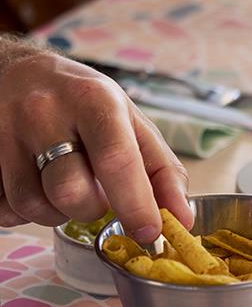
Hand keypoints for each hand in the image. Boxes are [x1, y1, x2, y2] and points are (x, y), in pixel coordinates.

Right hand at [0, 45, 192, 239]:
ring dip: (55, 212)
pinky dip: (23, 209)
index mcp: (93, 99)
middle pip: (71, 192)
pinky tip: (32, 182)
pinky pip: (4, 208)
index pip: (116, 160)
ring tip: (61, 183)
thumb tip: (180, 219)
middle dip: (90, 208)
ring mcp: (5, 131)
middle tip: (93, 192)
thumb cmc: (80, 101)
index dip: (136, 205)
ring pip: (33, 206)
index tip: (149, 234)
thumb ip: (161, 169)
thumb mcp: (128, 120)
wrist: (12, 72)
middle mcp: (44, 111)